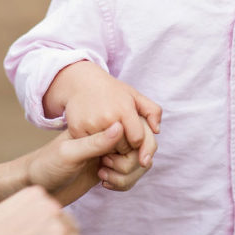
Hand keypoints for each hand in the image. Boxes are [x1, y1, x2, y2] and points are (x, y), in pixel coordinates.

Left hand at [29, 122, 152, 204]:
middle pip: (140, 149)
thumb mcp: (69, 153)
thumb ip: (95, 142)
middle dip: (130, 166)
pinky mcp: (107, 168)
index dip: (132, 149)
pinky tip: (105, 184)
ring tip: (104, 178)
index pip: (133, 132)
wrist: (35, 185)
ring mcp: (109, 153)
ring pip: (138, 164)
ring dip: (127, 176)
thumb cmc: (46, 166)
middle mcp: (107, 138)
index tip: (108, 160)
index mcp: (98, 126)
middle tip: (105, 169)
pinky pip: (129, 175)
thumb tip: (120, 127)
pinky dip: (124, 182)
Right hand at [44, 61, 160, 158]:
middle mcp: (108, 117)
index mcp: (124, 109)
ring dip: (109, 148)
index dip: (136, 141)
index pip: (138, 140)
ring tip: (107, 135)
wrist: (82, 83)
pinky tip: (95, 134)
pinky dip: (94, 145)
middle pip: (123, 148)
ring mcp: (91, 124)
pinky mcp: (77, 129)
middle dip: (123, 146)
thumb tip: (157, 130)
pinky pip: (90, 148)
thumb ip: (153, 111)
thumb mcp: (134, 96)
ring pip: (106, 150)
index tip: (132, 136)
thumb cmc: (112, 91)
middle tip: (119, 135)